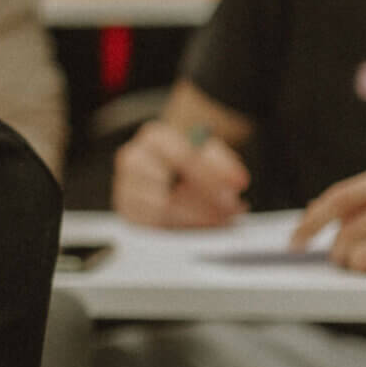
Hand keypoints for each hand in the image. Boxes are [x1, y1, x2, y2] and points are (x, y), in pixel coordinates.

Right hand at [111, 119, 249, 228]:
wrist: (163, 164)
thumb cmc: (187, 158)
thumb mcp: (207, 151)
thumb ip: (223, 164)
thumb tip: (238, 182)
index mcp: (154, 138)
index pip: (185, 157)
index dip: (214, 175)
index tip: (239, 186)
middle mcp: (133, 161)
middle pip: (170, 188)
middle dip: (206, 202)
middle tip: (233, 208)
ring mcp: (126, 188)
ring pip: (163, 210)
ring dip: (196, 217)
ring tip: (221, 218)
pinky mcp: (129, 213)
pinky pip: (155, 226)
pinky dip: (182, 227)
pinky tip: (201, 224)